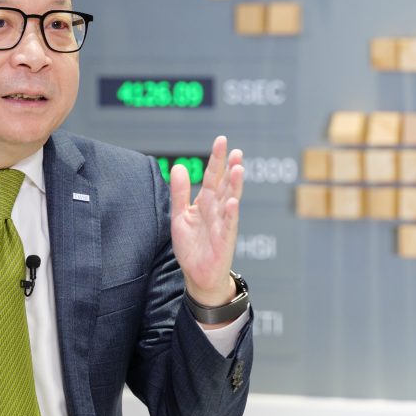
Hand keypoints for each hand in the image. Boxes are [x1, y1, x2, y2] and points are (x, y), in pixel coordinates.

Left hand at [170, 136, 243, 316]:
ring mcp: (223, 223)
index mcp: (206, 202)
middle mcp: (217, 209)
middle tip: (236, 150)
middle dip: (230, 168)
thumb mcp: (180, 216)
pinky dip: (230, 213)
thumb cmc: (192, 246)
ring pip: (231, 200)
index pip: (212, 176)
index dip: (216, 159)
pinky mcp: (224, 240)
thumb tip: (177, 166)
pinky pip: (228, 224)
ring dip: (235, 185)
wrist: (198, 275)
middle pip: (225, 184)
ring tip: (238, 168)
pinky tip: (232, 201)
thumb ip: (180, 192)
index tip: (222, 141)